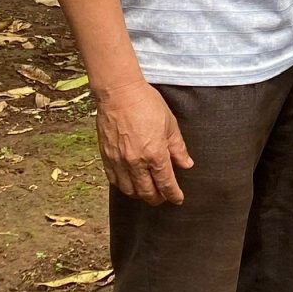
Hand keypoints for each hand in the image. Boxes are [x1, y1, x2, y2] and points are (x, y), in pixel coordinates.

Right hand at [94, 80, 192, 205]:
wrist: (119, 92)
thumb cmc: (146, 103)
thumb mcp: (170, 124)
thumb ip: (178, 148)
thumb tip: (186, 164)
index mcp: (155, 154)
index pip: (166, 184)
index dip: (173, 195)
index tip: (178, 199)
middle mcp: (136, 162)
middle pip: (147, 192)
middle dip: (158, 198)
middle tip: (163, 197)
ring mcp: (119, 161)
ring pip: (130, 191)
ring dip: (140, 195)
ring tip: (147, 191)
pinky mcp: (106, 157)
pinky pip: (114, 181)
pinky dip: (124, 186)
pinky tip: (130, 183)